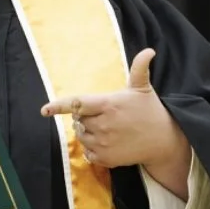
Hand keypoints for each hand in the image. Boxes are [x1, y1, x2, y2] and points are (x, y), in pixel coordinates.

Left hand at [41, 49, 190, 197]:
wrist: (165, 141)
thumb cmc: (152, 111)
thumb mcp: (143, 88)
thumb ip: (139, 69)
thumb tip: (149, 50)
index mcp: (108, 105)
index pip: (77, 104)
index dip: (59, 106)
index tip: (44, 110)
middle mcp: (104, 124)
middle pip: (78, 120)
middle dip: (84, 117)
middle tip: (102, 115)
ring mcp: (104, 143)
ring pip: (81, 136)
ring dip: (87, 131)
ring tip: (105, 127)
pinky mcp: (107, 158)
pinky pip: (87, 153)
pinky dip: (92, 148)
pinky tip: (106, 141)